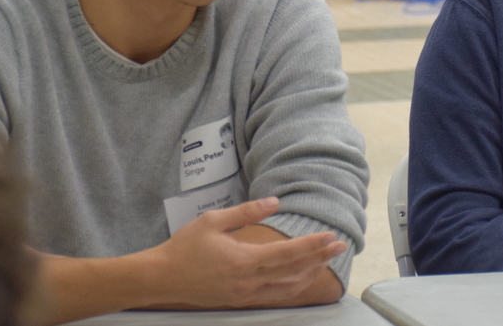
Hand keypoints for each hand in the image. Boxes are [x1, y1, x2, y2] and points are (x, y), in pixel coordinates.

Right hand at [147, 197, 346, 307]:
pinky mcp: (240, 300)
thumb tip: (275, 202)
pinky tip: (302, 277)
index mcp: (243, 261)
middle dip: (320, 258)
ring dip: (310, 274)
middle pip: (294, 272)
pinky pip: (275, 296)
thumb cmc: (185, 246)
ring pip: (288, 288)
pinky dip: (293, 286)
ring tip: (325, 260)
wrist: (162, 277)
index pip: (287, 254)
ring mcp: (245, 295)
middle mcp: (248, 282)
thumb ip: (246, 212)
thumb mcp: (213, 220)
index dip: (312, 245)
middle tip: (340, 246)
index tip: (331, 237)